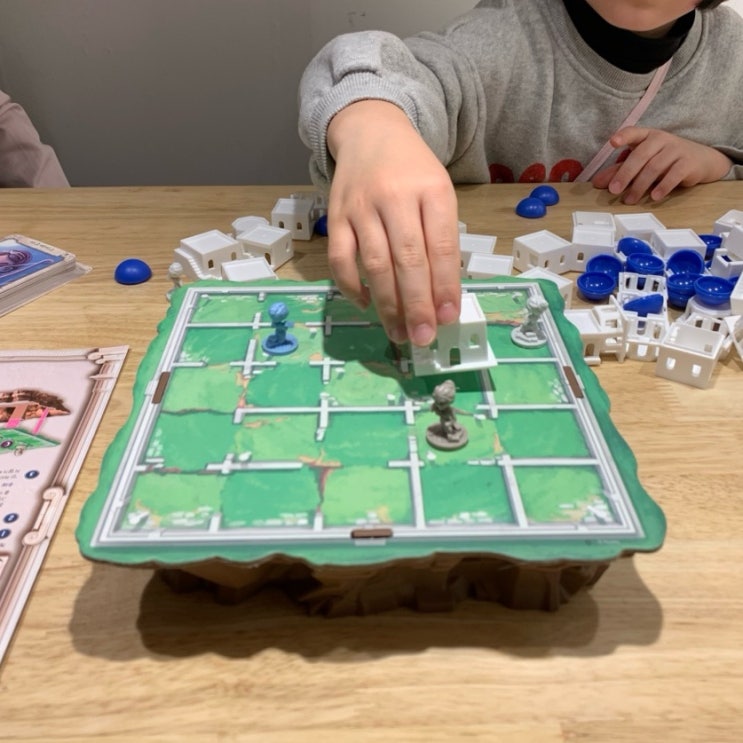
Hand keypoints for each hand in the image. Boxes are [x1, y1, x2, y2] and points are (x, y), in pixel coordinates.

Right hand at [326, 100, 460, 346]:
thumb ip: (441, 240)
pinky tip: (366, 305)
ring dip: (387, 305)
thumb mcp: (439, 194)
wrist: (371, 132)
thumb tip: (441, 298)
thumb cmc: (412, 172)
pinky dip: (352, 287)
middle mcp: (395, 197)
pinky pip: (340, 259)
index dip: (444, 287)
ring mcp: (361, 207)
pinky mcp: (335, 216)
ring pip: (375, 264)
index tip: (447, 319)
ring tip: (399, 333)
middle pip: (407, 259)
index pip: (440, 246)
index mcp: (432, 190)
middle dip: (417, 304)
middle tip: (423, 337)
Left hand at [591, 126, 731, 203]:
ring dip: (640, 185)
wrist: (702, 160)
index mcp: (648, 136)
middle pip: (641, 155)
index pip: (634, 132)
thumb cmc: (666, 160)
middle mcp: (662, 139)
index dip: (624, 136)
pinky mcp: (689, 163)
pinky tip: (654, 196)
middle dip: (625, 173)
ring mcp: (676, 149)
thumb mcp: (643, 163)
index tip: (612, 143)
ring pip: (655, 167)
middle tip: (614, 190)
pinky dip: (663, 186)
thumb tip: (597, 183)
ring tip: (629, 200)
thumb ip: (620, 170)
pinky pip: (674, 174)